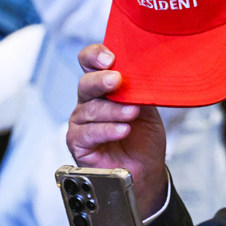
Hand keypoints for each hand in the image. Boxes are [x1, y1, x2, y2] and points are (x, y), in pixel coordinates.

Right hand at [67, 45, 167, 217]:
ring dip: (113, 110)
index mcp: (103, 87)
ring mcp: (81, 122)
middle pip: (86, 84)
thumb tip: (141, 74)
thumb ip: (140, 91)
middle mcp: (89, 101)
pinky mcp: (78, 143)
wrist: (146, 169)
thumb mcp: (147, 109)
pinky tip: (123, 130)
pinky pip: (87, 133)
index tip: (109, 57)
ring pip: (89, 109)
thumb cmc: (144, 138)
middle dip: (102, 81)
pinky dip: (107, 130)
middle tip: (117, 81)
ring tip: (132, 114)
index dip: (94, 56)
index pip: (90, 63)